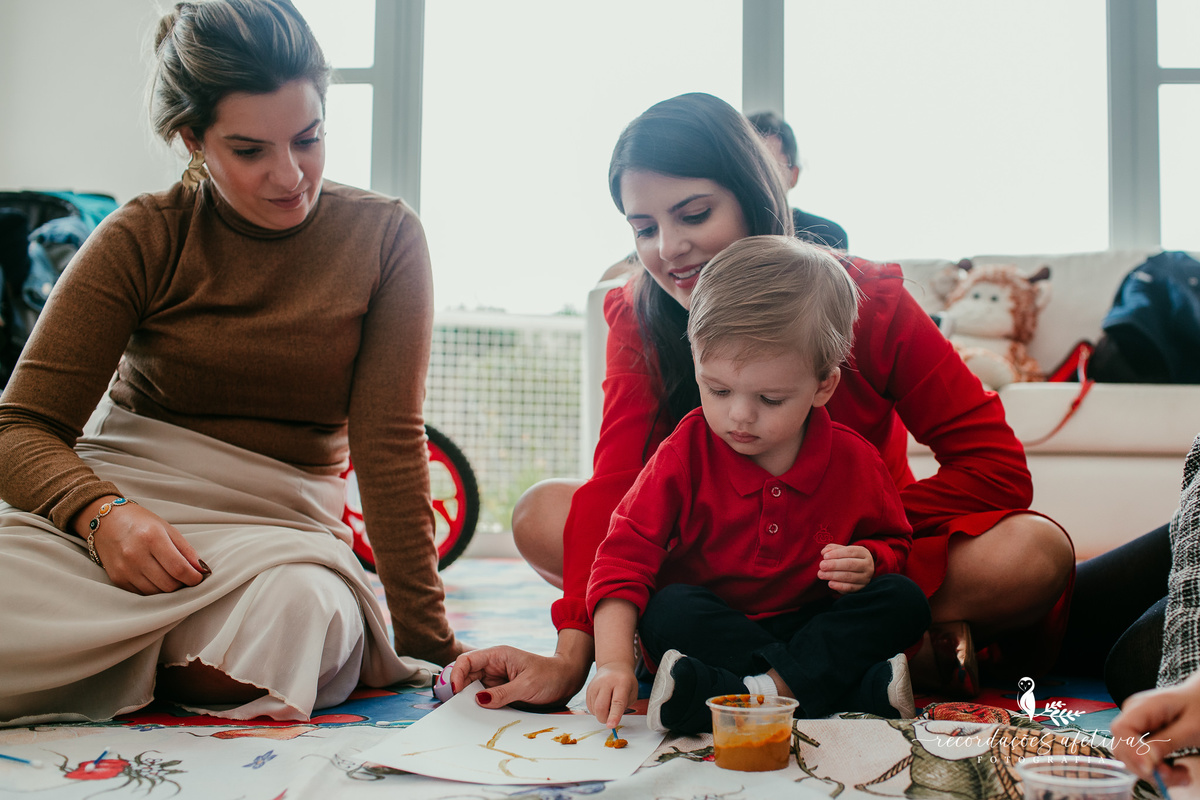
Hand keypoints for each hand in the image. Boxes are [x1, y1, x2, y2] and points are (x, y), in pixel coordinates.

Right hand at [78, 497, 207, 594]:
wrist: (107, 522)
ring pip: (156, 593)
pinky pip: (142, 594)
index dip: (193, 578)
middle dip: (182, 584)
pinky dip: (153, 590)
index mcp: (152, 538)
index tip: (199, 578)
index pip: (178, 568)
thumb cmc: (142, 523)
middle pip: (168, 584)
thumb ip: (186, 551)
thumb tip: (202, 570)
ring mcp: (124, 569)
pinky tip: (155, 578)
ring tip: (170, 576)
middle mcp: (135, 555)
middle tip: (185, 577)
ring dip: (168, 588)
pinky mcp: (117, 579)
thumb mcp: (168, 530)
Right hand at [449, 638, 590, 710]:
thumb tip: (479, 701)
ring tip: (466, 713)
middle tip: (456, 707)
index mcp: (497, 655)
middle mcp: (493, 665)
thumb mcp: (527, 685)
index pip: (467, 660)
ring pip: (471, 687)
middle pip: (465, 674)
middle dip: (458, 689)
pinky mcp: (499, 690)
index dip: (456, 674)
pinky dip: (478, 705)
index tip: (454, 692)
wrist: (566, 680)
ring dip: (467, 699)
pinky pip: (483, 697)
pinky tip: (477, 714)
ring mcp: (495, 678)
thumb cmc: (550, 676)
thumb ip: (503, 693)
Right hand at [586, 662, 637, 728]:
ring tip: (609, 705)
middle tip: (611, 718)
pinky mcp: (588, 689)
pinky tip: (603, 703)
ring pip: (594, 709)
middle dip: (605, 719)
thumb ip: (624, 706)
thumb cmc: (626, 681)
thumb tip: (611, 719)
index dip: (614, 716)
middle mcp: (606, 683)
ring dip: (601, 714)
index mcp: (621, 683)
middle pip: (601, 707)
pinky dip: (596, 711)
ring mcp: (595, 685)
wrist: (614, 665)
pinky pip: (590, 707)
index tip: (611, 726)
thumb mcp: (632, 692)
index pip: (617, 702)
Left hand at [817, 543, 873, 592]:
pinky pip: (850, 588)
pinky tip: (830, 583)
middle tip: (821, 566)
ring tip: (821, 574)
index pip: (850, 551)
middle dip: (834, 565)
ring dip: (833, 575)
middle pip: (851, 564)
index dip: (837, 554)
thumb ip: (832, 549)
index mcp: (863, 553)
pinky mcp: (861, 588)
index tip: (825, 556)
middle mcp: (867, 565)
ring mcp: (865, 577)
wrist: (858, 571)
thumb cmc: (847, 558)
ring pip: (849, 576)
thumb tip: (824, 552)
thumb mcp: (841, 551)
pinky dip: (839, 586)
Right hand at [1111, 672, 1199, 785]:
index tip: (1152, 770)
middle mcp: (1132, 715)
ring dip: (1156, 773)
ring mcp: (1136, 726)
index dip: (1132, 752)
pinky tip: (1176, 769)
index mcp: (1142, 706)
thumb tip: (1147, 763)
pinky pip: (1141, 757)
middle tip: (1180, 777)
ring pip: (1132, 758)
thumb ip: (1168, 742)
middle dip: (1148, 769)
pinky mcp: (1142, 735)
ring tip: (1184, 775)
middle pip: (1124, 748)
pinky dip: (1158, 769)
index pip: (1122, 729)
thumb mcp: (1191, 727)